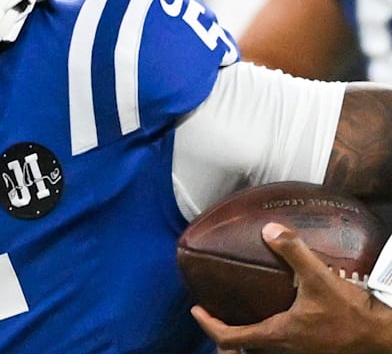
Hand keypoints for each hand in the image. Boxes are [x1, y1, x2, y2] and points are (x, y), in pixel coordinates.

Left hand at [191, 222, 391, 353]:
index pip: (230, 337)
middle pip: (242, 349)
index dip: (209, 324)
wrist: (381, 337)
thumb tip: (269, 230)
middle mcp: (283, 348)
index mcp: (277, 335)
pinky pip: (278, 346)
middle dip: (223, 337)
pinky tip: (274, 318)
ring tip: (237, 318)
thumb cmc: (350, 313)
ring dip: (245, 338)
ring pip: (260, 349)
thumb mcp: (320, 279)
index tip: (197, 309)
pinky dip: (265, 336)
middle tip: (213, 317)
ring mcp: (297, 352)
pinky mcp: (310, 350)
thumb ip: (294, 252)